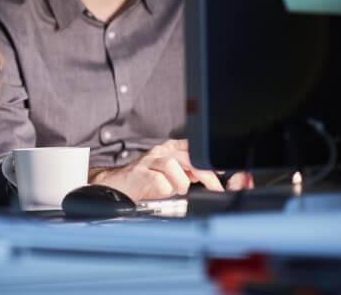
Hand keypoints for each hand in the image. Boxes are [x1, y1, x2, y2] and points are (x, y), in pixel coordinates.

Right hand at [90, 139, 250, 200]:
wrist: (118, 185)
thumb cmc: (146, 181)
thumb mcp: (172, 176)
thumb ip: (191, 174)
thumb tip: (213, 178)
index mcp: (170, 149)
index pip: (194, 149)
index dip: (209, 161)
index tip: (222, 173)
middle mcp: (161, 151)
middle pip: (188, 157)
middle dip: (205, 174)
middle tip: (215, 188)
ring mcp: (149, 161)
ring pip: (173, 165)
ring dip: (181, 182)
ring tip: (179, 190)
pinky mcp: (139, 173)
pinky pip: (158, 180)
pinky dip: (165, 189)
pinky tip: (162, 192)